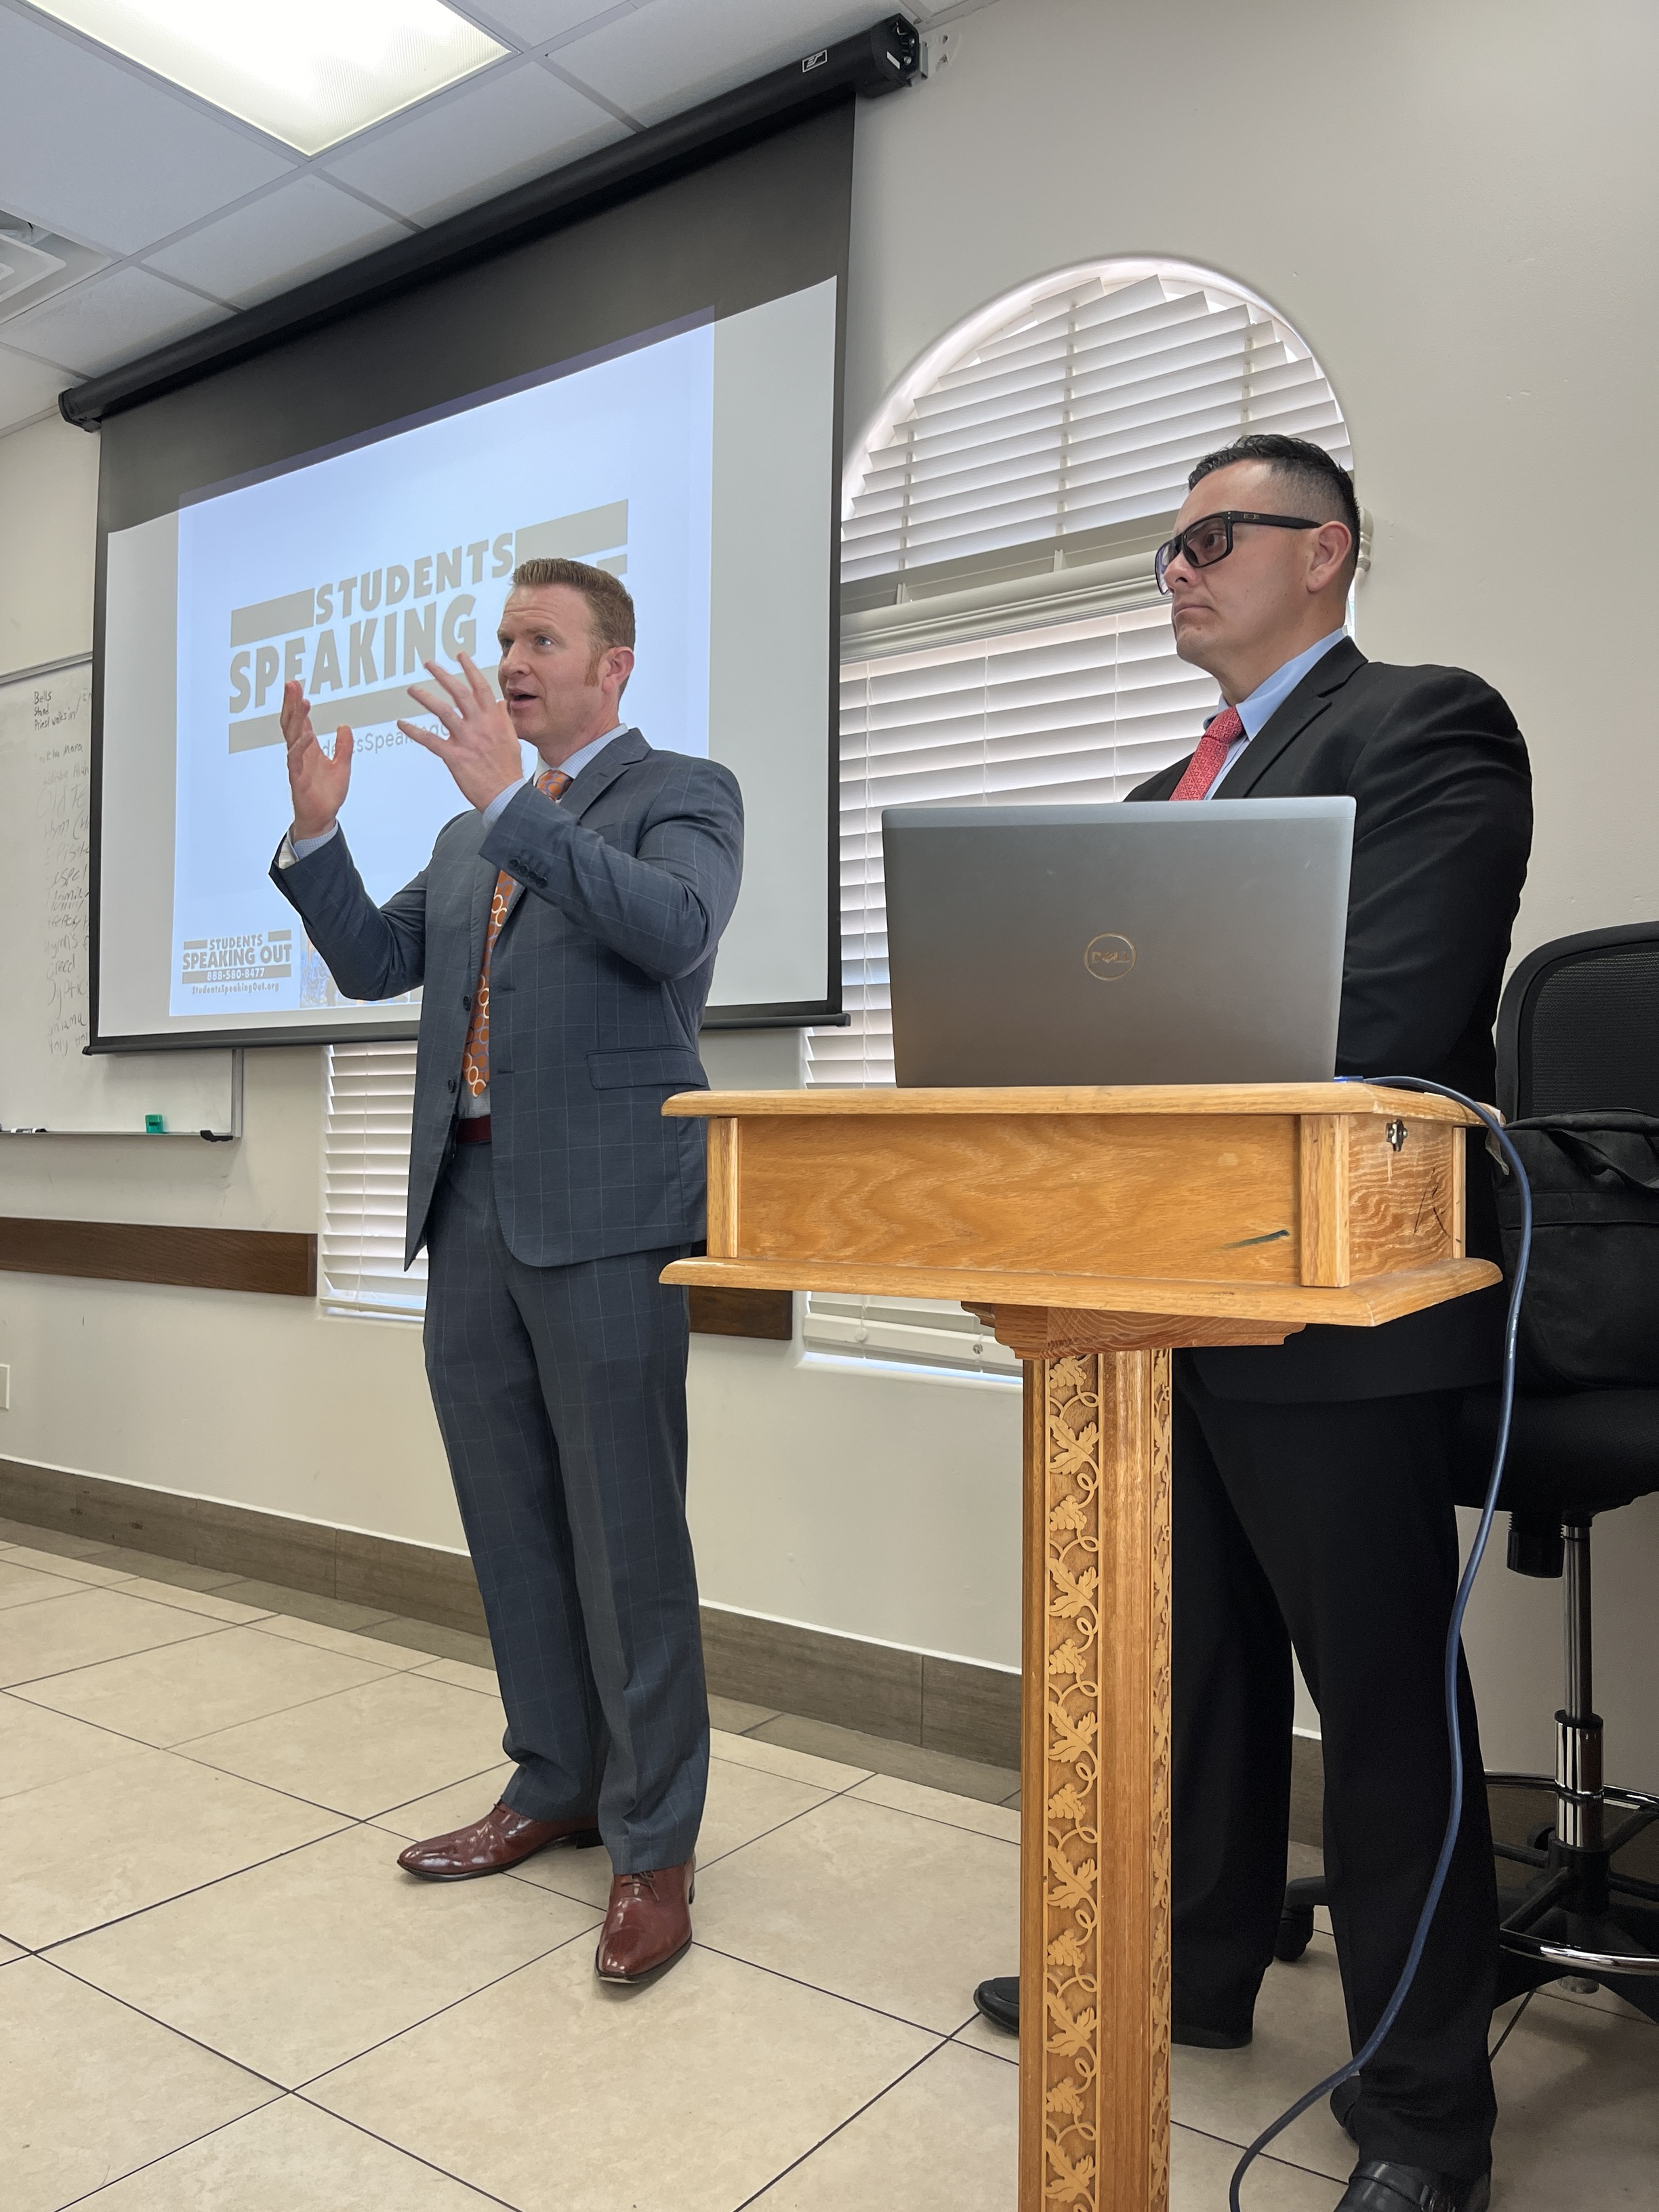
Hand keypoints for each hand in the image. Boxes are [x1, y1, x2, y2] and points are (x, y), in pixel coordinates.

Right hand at [280, 680, 352, 839]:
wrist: (322, 817)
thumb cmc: (328, 793)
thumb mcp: (342, 766)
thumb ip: (343, 747)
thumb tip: (344, 727)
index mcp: (309, 748)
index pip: (301, 721)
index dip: (298, 704)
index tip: (297, 686)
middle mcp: (300, 752)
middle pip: (292, 723)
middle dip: (291, 703)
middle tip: (292, 684)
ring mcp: (297, 764)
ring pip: (292, 736)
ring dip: (296, 718)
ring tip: (301, 701)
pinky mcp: (297, 777)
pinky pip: (295, 759)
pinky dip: (301, 746)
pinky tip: (306, 734)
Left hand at [399, 655, 523, 811]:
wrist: (506, 795)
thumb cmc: (508, 770)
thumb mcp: (511, 739)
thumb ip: (502, 719)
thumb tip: (498, 703)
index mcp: (494, 720)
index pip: (481, 687)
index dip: (469, 669)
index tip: (460, 656)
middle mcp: (480, 726)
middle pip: (459, 693)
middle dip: (443, 675)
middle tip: (429, 664)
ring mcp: (466, 740)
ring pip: (442, 711)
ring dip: (425, 698)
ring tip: (413, 689)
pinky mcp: (454, 756)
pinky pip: (430, 740)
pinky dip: (414, 731)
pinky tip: (402, 724)